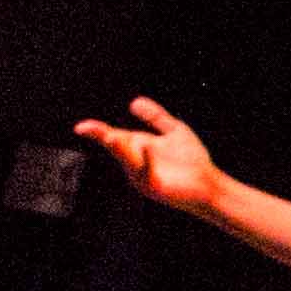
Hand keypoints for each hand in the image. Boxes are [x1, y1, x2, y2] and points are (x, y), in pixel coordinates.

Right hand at [81, 98, 216, 210]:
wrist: (209, 184)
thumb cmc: (193, 161)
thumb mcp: (173, 131)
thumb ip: (155, 117)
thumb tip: (134, 102)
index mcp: (138, 148)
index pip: (114, 137)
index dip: (97, 131)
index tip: (80, 127)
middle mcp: (136, 163)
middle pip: (116, 148)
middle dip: (103, 138)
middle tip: (86, 128)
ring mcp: (144, 177)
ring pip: (127, 161)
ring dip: (119, 149)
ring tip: (110, 136)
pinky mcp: (156, 188)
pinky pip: (146, 174)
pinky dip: (145, 160)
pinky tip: (146, 146)